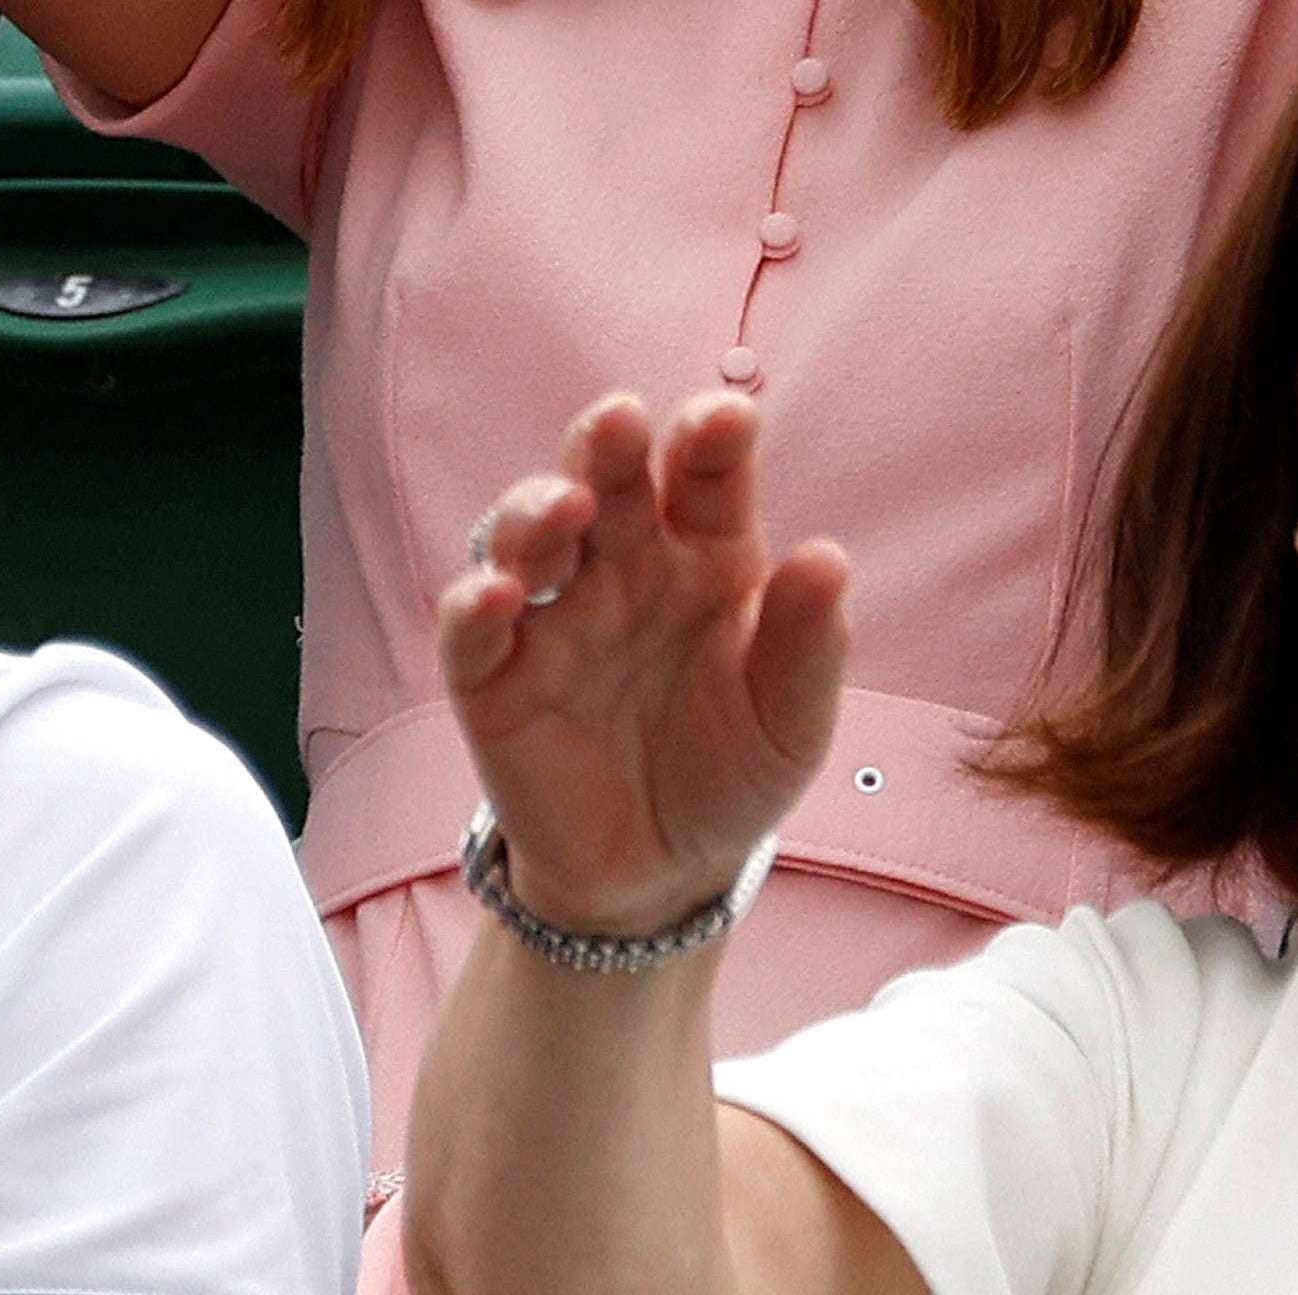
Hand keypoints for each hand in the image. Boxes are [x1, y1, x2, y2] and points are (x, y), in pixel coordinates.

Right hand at [436, 391, 849, 941]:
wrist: (664, 876)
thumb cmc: (735, 770)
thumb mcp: (790, 718)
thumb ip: (807, 642)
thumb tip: (827, 558)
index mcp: (706, 554)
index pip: (706, 474)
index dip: (712, 436)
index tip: (726, 421)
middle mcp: (624, 567)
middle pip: (606, 478)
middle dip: (606, 442)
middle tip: (620, 421)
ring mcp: (553, 617)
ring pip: (527, 532)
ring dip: (537, 507)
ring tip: (567, 508)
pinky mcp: (494, 679)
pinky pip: (471, 630)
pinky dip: (473, 604)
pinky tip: (497, 595)